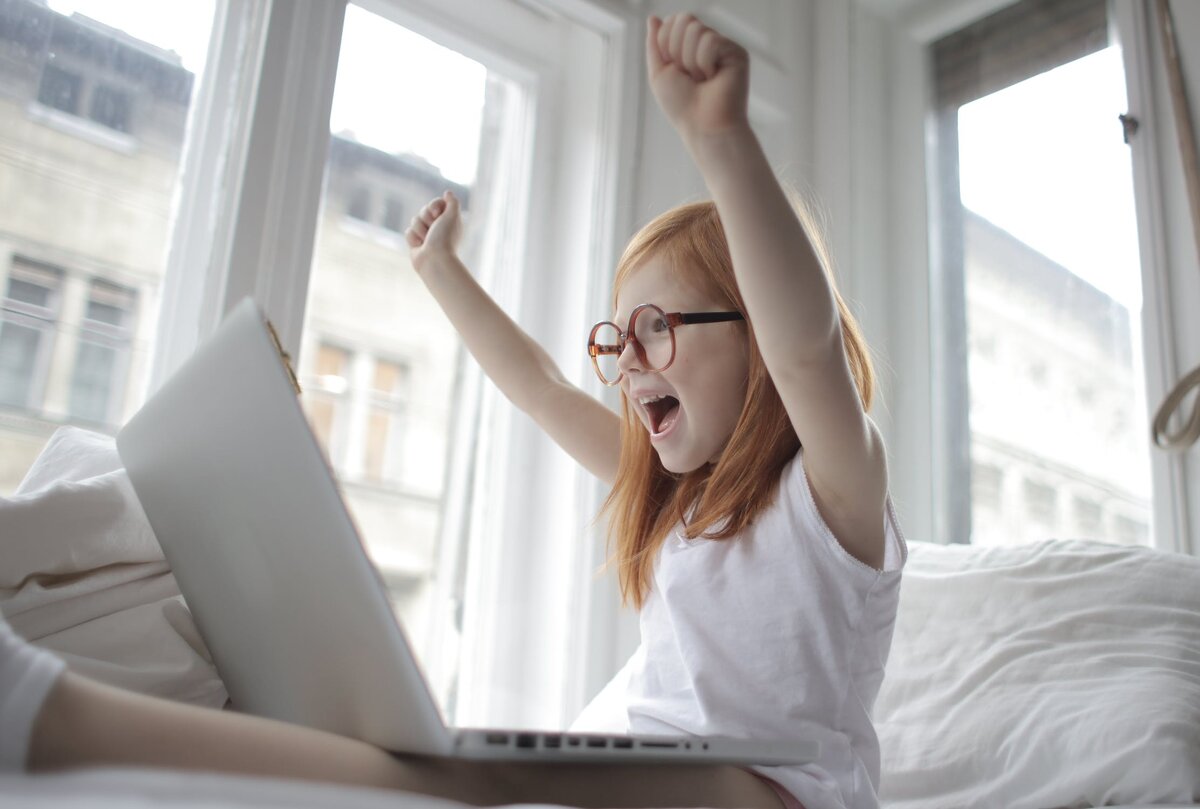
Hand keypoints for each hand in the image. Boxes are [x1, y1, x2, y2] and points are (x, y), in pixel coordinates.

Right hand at [406, 190, 462, 270]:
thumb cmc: (445, 238)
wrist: (434, 260)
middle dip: (426, 218)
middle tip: (432, 229)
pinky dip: (413, 238)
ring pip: (414, 220)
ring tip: (426, 241)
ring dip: (420, 229)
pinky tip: (420, 247)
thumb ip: (452, 202)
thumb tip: (447, 193)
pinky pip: (408, 231)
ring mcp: (427, 235)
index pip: (436, 203)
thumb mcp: (452, 216)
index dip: (434, 206)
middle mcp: (438, 227)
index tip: (437, 214)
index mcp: (449, 220)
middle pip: (423, 210)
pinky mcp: (416, 242)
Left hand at [646, 14, 748, 141]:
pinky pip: (710, 41)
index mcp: (690, 46)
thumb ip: (655, 44)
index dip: (666, 44)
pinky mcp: (736, 52)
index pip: (673, 21)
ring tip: (702, 80)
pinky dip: (704, 63)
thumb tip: (653, 18)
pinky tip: (714, 78)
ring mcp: (723, 47)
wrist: (703, 126)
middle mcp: (707, 43)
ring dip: (690, 61)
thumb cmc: (682, 107)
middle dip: (677, 51)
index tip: (675, 71)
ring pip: (696, 29)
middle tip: (689, 77)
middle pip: (684, 19)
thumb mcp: (659, 74)